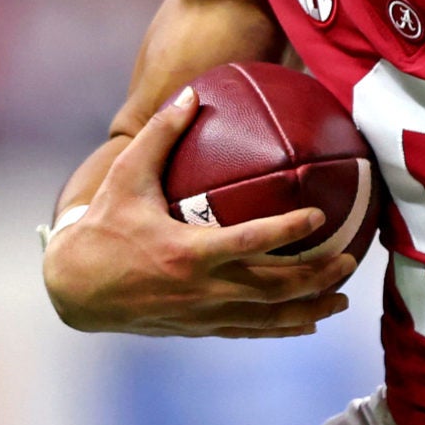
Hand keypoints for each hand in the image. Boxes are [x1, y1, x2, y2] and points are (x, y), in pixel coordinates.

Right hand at [42, 89, 357, 336]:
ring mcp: (203, 313)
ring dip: (310, 308)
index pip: (250, 242)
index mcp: (187, 252)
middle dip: (317, 276)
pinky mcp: (199, 328)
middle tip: (350, 259)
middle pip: (274, 287)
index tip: (319, 215)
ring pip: (268, 317)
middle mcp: (202, 288)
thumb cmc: (103, 227)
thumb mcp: (125, 177)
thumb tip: (191, 92)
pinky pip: (250, 331)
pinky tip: (308, 321)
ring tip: (343, 295)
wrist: (75, 289)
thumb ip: (160, 134)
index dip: (287, 230)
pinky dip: (283, 328)